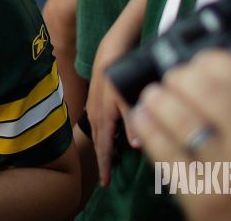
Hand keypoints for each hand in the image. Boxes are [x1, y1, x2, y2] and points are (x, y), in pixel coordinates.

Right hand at [86, 30, 137, 186]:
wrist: (110, 48)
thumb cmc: (120, 71)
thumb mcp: (127, 94)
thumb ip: (132, 119)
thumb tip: (135, 145)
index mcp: (104, 116)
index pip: (104, 147)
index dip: (104, 165)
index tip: (105, 183)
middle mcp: (96, 113)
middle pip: (98, 142)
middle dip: (101, 159)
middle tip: (104, 178)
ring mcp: (95, 105)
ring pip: (98, 132)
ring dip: (101, 147)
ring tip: (106, 159)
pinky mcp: (97, 97)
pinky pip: (98, 122)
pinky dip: (102, 133)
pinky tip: (108, 133)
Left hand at [130, 50, 230, 220]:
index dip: (211, 60)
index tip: (201, 61)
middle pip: (205, 90)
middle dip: (181, 77)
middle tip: (174, 76)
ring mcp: (228, 173)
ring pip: (181, 118)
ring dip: (159, 98)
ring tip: (153, 94)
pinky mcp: (201, 198)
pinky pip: (166, 153)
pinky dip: (150, 128)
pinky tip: (143, 118)